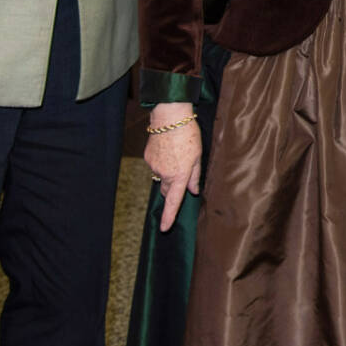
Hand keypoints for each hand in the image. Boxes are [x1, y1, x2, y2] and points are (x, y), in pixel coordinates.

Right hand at [144, 102, 201, 230]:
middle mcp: (165, 174)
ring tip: (176, 154)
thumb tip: (194, 190)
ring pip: (161, 177)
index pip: (174, 201)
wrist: (169, 117)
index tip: (164, 228)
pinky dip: (161, 162)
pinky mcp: (147, 158)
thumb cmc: (188, 134)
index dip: (169, 216)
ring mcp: (154, 166)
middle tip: (180, 175)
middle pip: (167, 190)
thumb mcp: (198, 155)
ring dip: (168, 172)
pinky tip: (167, 149)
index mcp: (180, 175)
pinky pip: (155, 166)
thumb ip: (195, 176)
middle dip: (173, 189)